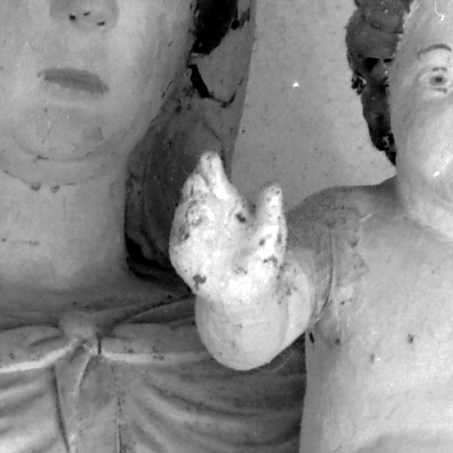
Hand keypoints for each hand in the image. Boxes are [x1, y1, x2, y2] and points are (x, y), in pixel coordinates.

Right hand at [169, 154, 286, 307]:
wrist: (248, 292)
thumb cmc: (260, 256)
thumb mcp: (271, 231)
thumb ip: (270, 210)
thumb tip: (273, 186)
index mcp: (224, 198)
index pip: (211, 174)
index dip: (208, 166)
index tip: (209, 160)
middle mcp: (203, 209)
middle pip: (193, 189)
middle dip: (195, 184)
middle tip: (200, 180)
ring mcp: (190, 231)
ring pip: (184, 211)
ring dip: (189, 206)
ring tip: (200, 203)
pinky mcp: (182, 252)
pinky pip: (180, 239)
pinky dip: (185, 231)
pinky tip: (195, 224)